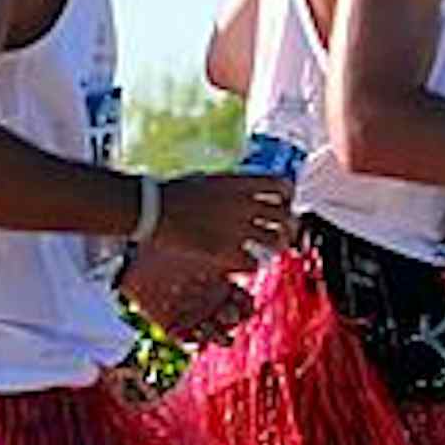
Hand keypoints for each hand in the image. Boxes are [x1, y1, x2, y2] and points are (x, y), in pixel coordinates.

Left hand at [120, 239, 255, 345]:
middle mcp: (208, 301)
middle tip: (226, 313)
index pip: (244, 303)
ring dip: (217, 336)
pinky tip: (193, 338)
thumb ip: (230, 258)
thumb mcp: (203, 249)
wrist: (137, 247)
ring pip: (214, 336)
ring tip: (209, 327)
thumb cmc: (173, 242)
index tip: (242, 300)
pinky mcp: (171, 324)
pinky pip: (187, 341)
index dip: (246, 306)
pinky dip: (193, 343)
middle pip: (232, 321)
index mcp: (220, 283)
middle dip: (233, 321)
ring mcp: (191, 314)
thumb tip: (255, 266)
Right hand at [144, 167, 296, 273]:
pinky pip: (254, 263)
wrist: (155, 210)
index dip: (288, 196)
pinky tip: (244, 262)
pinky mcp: (226, 252)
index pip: (282, 186)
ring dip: (276, 247)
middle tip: (283, 232)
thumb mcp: (210, 178)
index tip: (284, 203)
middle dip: (289, 226)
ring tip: (269, 250)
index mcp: (240, 183)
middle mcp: (244, 205)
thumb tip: (249, 191)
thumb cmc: (176, 192)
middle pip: (285, 217)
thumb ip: (234, 186)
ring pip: (276, 242)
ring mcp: (237, 230)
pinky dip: (252, 265)